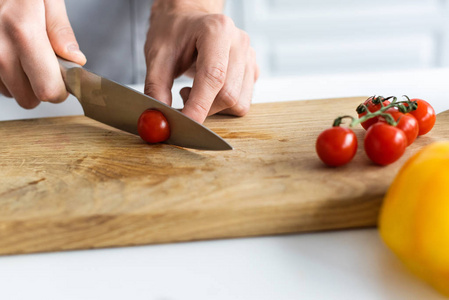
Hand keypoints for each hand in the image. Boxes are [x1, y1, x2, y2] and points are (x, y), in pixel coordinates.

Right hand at [0, 0, 85, 107]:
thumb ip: (60, 30)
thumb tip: (75, 60)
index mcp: (23, 32)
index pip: (48, 89)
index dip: (62, 89)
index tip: (66, 77)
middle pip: (29, 99)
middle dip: (44, 87)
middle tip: (49, 66)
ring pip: (12, 93)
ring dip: (24, 82)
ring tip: (27, 54)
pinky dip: (8, 75)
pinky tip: (13, 55)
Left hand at [144, 0, 258, 123]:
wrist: (187, 19)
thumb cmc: (173, 32)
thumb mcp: (156, 56)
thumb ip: (156, 88)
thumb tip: (159, 119)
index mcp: (217, 30)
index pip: (213, 77)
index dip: (199, 106)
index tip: (184, 123)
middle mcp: (239, 42)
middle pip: (228, 94)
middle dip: (204, 107)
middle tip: (182, 95)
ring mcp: (249, 57)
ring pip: (238, 103)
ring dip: (214, 107)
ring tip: (196, 89)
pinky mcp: (252, 70)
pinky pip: (242, 102)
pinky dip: (223, 105)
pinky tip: (209, 88)